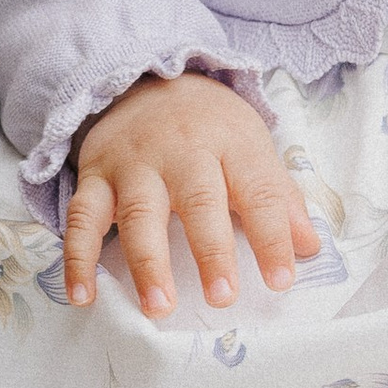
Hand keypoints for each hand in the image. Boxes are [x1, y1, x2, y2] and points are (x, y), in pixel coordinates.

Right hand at [64, 72, 318, 314]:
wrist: (144, 79)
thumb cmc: (208, 127)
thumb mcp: (251, 146)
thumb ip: (279, 196)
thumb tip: (310, 248)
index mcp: (230, 142)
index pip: (259, 189)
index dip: (273, 235)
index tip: (282, 279)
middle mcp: (181, 150)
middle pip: (198, 200)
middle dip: (211, 250)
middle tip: (222, 296)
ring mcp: (133, 164)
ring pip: (139, 213)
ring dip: (148, 262)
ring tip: (159, 307)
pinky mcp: (95, 176)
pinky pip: (81, 218)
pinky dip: (77, 258)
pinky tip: (83, 296)